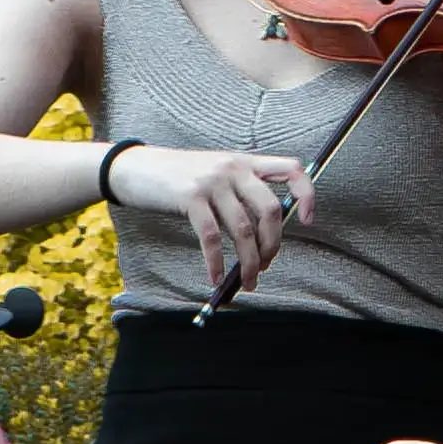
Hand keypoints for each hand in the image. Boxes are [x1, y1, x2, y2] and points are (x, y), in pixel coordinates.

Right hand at [111, 144, 307, 288]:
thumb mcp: (215, 174)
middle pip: (270, 210)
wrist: (134, 167)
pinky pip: (212, 238)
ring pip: (243, 230)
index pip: (291, 169)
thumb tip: (263, 235)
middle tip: (265, 266)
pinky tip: (215, 277)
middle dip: (272, 246)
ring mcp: (212, 182)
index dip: (307, 194)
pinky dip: (216, 263)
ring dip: (248, 262)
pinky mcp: (190, 198)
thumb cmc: (177, 177)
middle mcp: (233, 168)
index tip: (308, 220)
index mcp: (244, 162)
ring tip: (246, 281)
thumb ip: (240, 192)